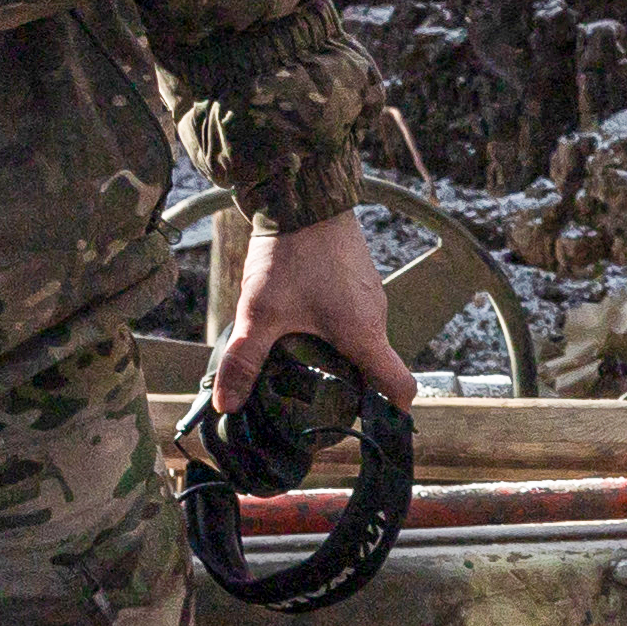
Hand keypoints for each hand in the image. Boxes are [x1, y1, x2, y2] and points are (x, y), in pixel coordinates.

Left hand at [203, 209, 410, 424]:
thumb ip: (245, 362)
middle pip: (376, 367)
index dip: (392, 414)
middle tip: (314, 398)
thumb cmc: (292, 255)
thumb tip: (226, 405)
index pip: (399, 387)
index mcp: (363, 335)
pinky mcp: (360, 278)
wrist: (304, 197)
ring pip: (364, 340)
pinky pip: (356, 315)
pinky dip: (337, 328)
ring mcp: (371, 295)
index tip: (374, 428)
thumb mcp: (260, 313)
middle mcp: (376, 317)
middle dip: (350, 388)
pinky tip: (303, 321)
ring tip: (301, 358)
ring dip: (340, 354)